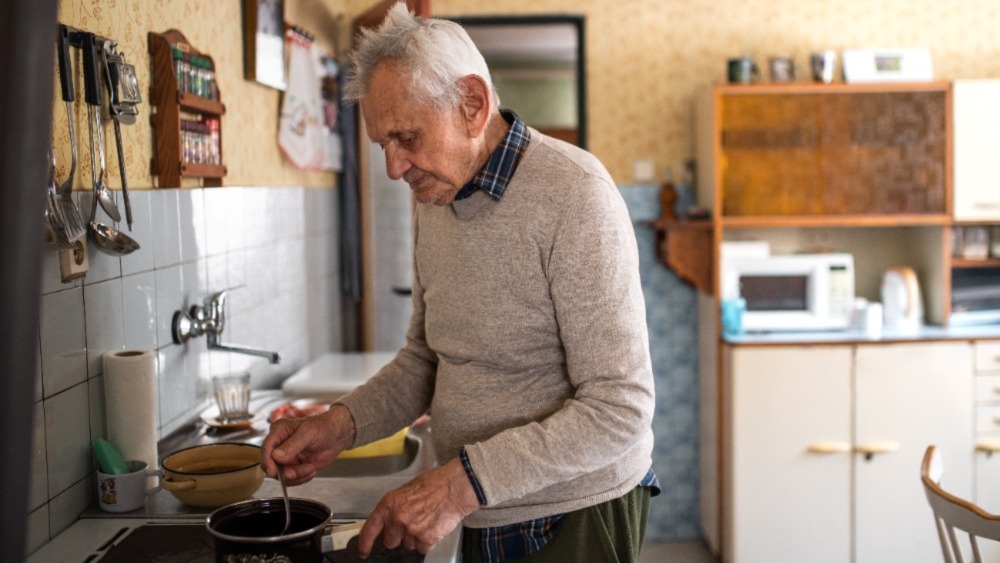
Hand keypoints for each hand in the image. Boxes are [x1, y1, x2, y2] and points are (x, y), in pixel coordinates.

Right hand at [260, 404, 355, 484]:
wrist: (336, 436)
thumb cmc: (323, 427)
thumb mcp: (309, 433)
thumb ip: (293, 445)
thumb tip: (276, 456)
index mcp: (279, 431)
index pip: (266, 448)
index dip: (268, 461)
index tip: (274, 471)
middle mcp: (279, 445)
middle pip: (270, 465)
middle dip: (284, 472)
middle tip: (296, 472)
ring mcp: (285, 457)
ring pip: (281, 475)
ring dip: (296, 476)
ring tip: (310, 467)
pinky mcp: (293, 467)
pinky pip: (291, 479)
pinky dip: (302, 478)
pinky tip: (312, 469)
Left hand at [357, 458, 479, 556]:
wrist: (455, 487)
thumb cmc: (435, 484)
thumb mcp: (407, 490)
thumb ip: (395, 506)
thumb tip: (389, 520)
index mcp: (390, 504)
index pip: (370, 528)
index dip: (365, 542)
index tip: (363, 551)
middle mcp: (398, 518)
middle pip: (390, 541)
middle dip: (399, 536)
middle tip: (411, 524)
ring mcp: (412, 530)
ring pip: (408, 545)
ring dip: (415, 538)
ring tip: (426, 521)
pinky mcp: (426, 539)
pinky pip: (422, 548)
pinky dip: (428, 541)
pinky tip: (433, 527)